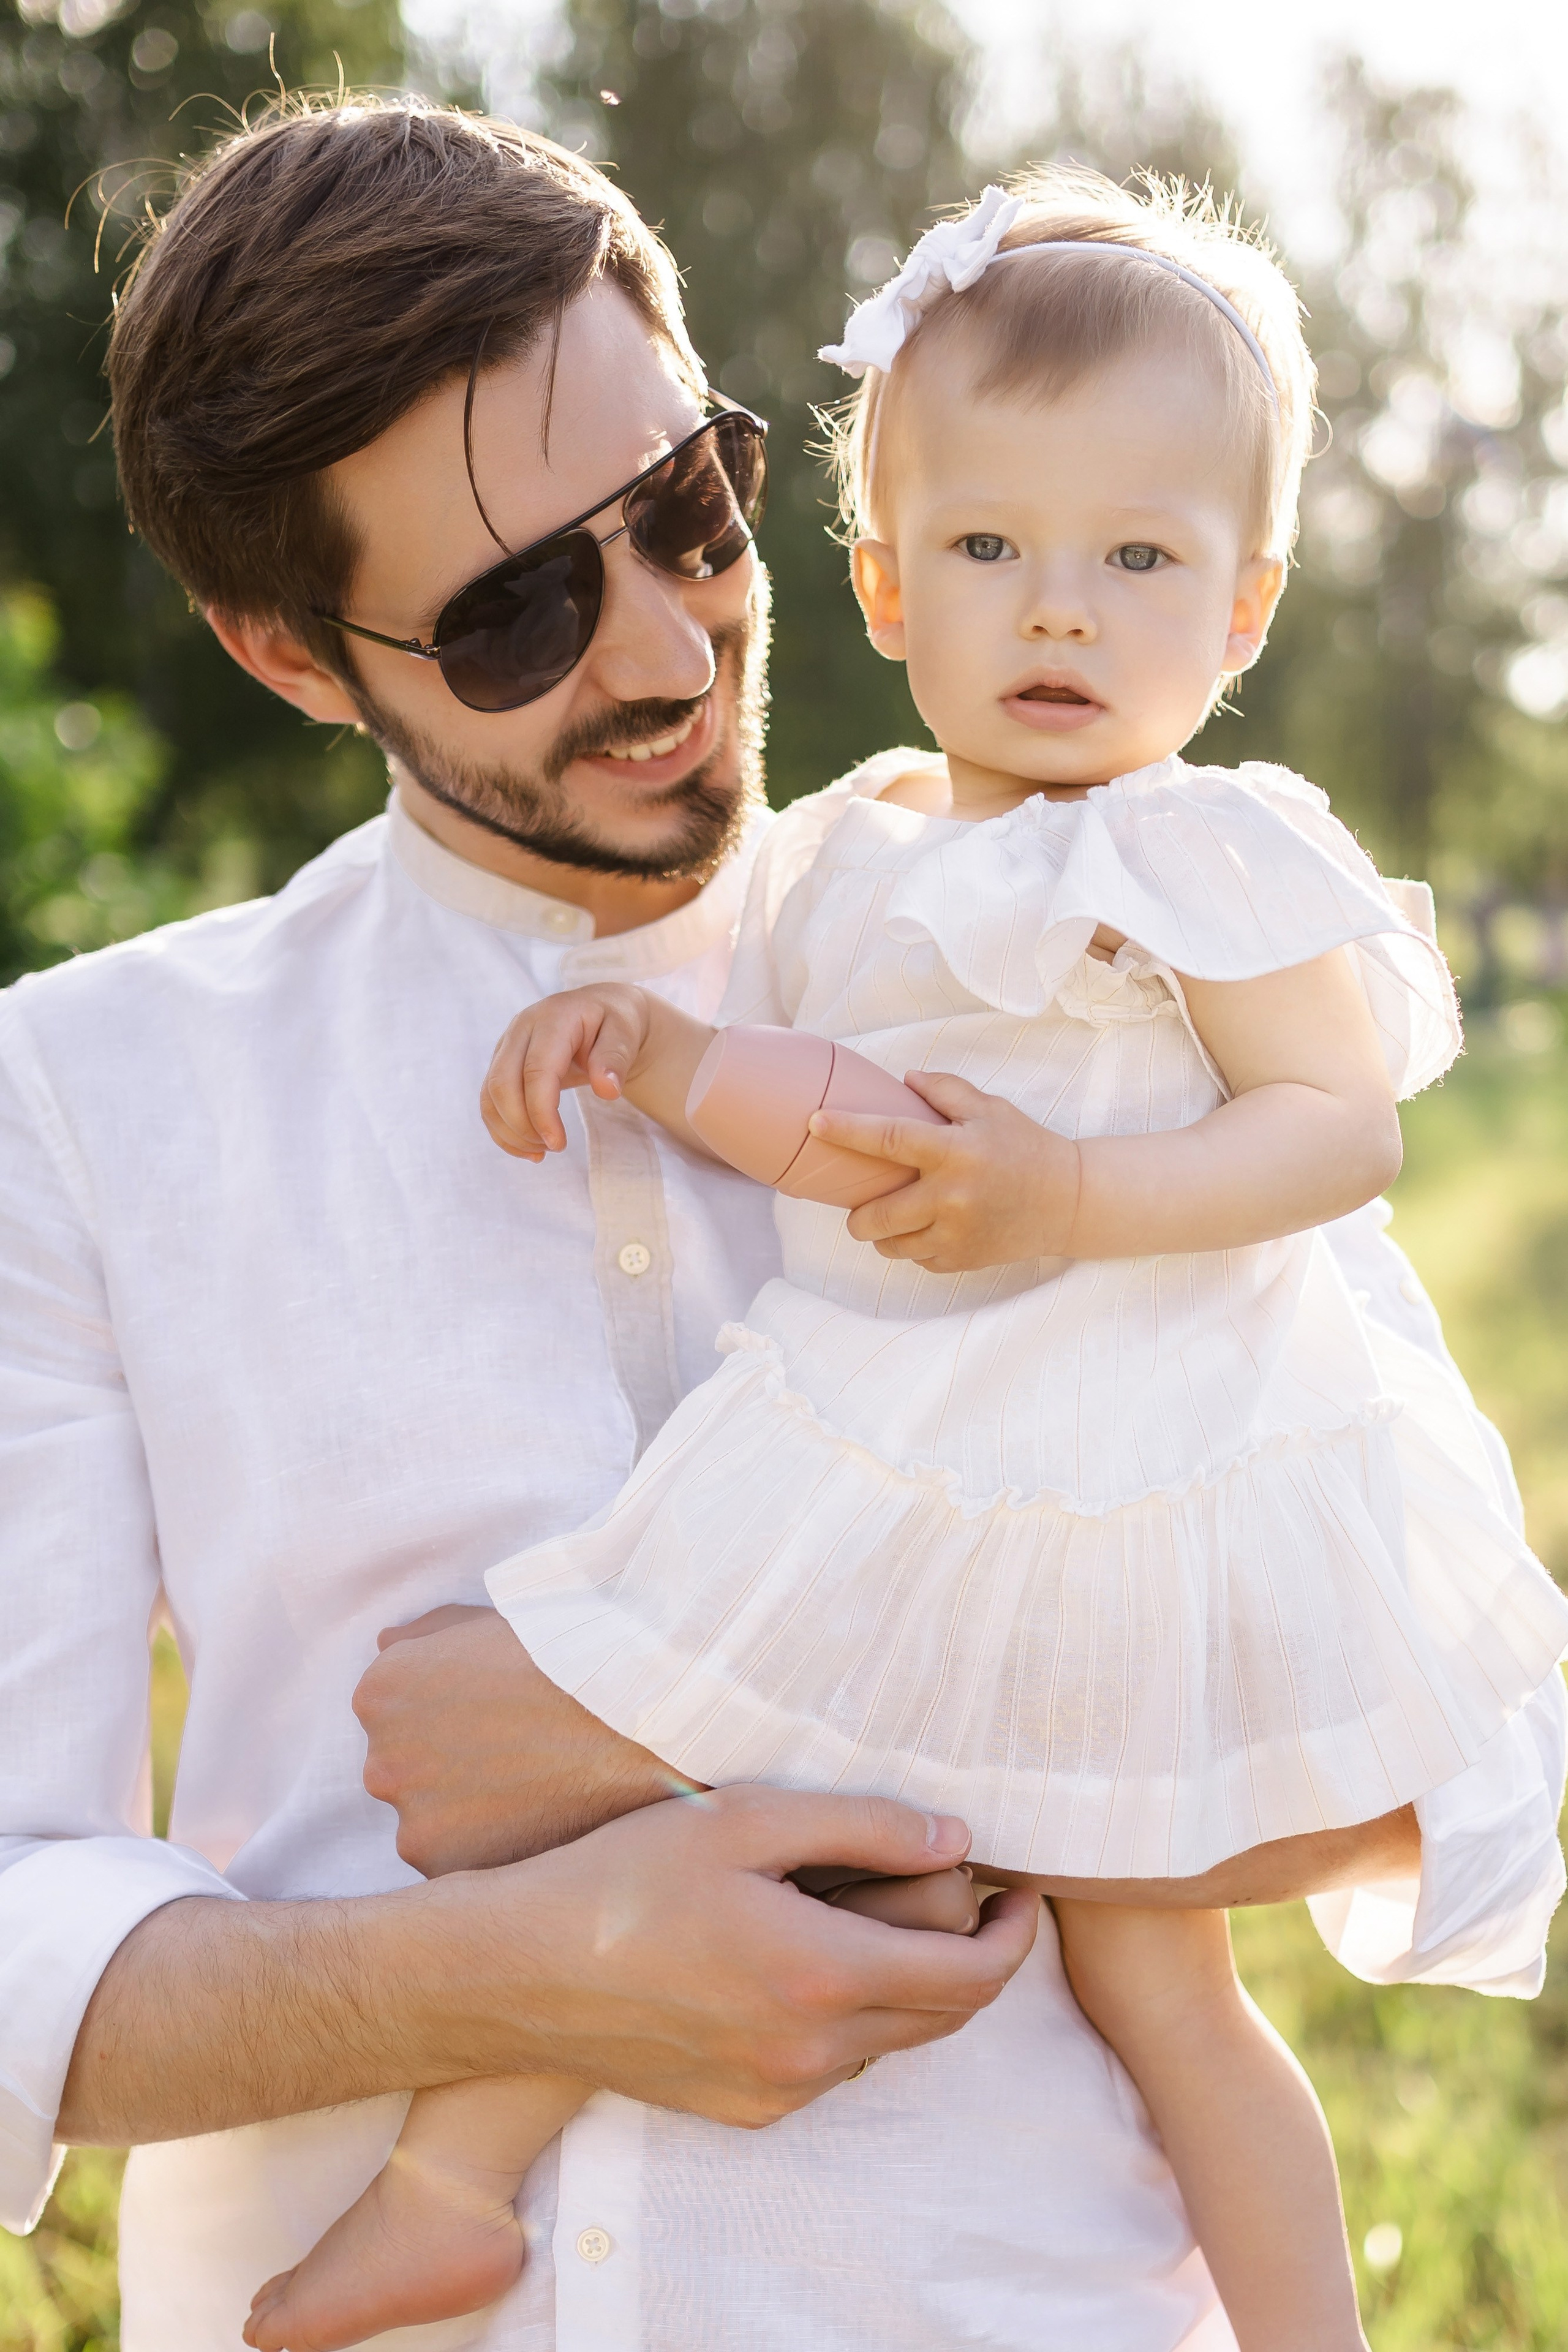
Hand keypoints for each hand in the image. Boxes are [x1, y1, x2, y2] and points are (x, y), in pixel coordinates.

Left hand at [357, 1607, 682, 1872]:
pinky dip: (491, 1852)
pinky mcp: (449, 1870)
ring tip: (536, 1792)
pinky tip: (538, 1825)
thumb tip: (384, 1647)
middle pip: (408, 1773)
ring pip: (432, 1825)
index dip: (450, 1717)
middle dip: (452, 1768)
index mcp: (381, 1692)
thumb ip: (425, 1637)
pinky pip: (460, 1867)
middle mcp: (382, 1760)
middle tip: (520, 1758)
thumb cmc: (565, 1654)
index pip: (395, 1716)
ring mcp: (413, 1821)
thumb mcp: (486, 1622)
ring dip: (470, 1816)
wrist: (631, 1709)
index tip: (497, 1718)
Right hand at [438, 1784, 1039, 2124]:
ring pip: (889, 2043)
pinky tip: (806, 1958)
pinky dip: (850, 2016)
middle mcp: (813, 2052)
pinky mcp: (743, 2110)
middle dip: (971, 1955)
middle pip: (942, 2016)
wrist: (519, 1973)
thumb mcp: (747, 1819)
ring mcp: (777, 2091)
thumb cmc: (628, 1877)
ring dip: (907, 1985)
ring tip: (871, 1910)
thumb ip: (864, 1825)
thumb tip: (959, 1841)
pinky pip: (833, 2067)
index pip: (970, 1976)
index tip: (1021, 1891)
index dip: (1014, 1934)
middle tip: (964, 1889)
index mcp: (823, 1974)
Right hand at [481, 983, 653, 1159]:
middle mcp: (521, 1029)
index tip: (558, 1144)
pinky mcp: (501, 1063)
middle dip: (521, 1126)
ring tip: (542, 1151)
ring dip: (510, 1132)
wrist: (601, 1011)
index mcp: (553, 1018)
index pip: (536, 1071)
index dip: (541, 1111)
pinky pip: (490, 1101)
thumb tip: (607, 1090)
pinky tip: (529, 1147)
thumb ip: (616, 1057)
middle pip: (501, 1084)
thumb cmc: (616, 1022)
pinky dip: (503, 1130)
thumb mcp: (626, 1032)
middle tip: (553, 1147)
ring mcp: (506, 1046)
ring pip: (489, 1096)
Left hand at [810, 1071, 1081, 1271]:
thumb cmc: (1025, 1147)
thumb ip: (944, 1090)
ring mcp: (956, 1234)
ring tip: (896, 1216)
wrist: (1067, 1201)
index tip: (814, 1123)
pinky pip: (917, 1258)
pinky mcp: (962, 1260)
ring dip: (882, 1233)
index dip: (847, 1131)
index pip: (888, 1139)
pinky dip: (914, 1245)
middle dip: (856, 1215)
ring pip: (890, 1245)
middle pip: (875, 1216)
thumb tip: (902, 1080)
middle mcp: (952, 1197)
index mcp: (954, 1152)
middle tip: (860, 1204)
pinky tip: (929, 1228)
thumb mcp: (990, 1109)